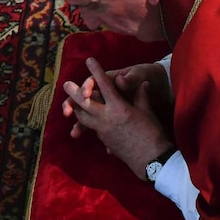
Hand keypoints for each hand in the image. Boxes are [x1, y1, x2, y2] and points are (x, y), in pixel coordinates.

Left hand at [62, 57, 173, 178]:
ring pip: (83, 117)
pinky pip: (92, 129)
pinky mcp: (104, 141)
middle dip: (73, 92)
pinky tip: (86, 122)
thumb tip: (144, 84)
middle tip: (66, 84)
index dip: (96, 71)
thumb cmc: (152, 133)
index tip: (89, 60)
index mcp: (119, 107)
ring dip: (76, 109)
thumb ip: (141, 96)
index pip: (104, 85)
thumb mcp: (147, 112)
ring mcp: (103, 130)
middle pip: (84, 103)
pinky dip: (88, 123)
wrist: (150, 159)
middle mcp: (106, 117)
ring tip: (71, 103)